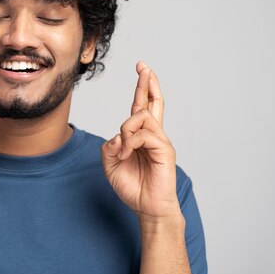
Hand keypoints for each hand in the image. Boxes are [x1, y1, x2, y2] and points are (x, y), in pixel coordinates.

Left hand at [101, 62, 179, 222]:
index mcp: (141, 136)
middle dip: (147, 83)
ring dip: (125, 130)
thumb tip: (118, 135)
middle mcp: (153, 134)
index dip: (142, 88)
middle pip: (153, 102)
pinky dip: (130, 142)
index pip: (142, 106)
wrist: (147, 208)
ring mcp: (160, 141)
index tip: (142, 69)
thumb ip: (109, 146)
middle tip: (143, 66)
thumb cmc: (132, 186)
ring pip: (140, 117)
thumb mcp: (110, 164)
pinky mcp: (165, 149)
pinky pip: (144, 134)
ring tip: (123, 150)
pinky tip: (126, 154)